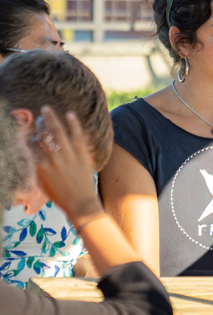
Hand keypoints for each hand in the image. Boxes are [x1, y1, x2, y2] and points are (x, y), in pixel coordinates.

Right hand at [32, 107, 101, 224]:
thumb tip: (32, 152)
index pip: (31, 146)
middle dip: (38, 124)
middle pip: (42, 136)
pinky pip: (77, 138)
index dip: (30, 137)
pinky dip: (74, 125)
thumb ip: (36, 167)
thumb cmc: (60, 196)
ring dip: (51, 119)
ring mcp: (67, 159)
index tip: (30, 133)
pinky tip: (70, 114)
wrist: (80, 205)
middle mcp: (52, 161)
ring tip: (46, 109)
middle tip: (37, 116)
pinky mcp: (81, 158)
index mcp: (39, 168)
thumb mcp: (42, 183)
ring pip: (57, 134)